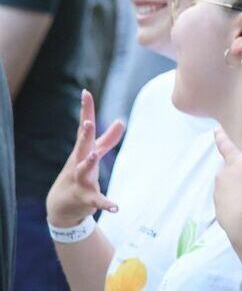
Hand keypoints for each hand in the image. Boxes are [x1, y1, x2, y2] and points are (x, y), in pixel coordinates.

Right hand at [46, 90, 123, 227]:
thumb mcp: (93, 154)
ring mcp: (80, 180)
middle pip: (81, 146)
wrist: (61, 205)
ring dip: (88, 163)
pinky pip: (97, 201)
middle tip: (87, 123)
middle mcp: (78, 163)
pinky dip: (106, 203)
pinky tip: (116, 206)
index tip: (85, 92)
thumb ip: (108, 139)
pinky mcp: (86, 198)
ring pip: (83, 171)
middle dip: (84, 135)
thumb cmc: (79, 173)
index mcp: (82, 150)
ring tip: (94, 154)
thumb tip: (121, 120)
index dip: (86, 110)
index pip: (83, 127)